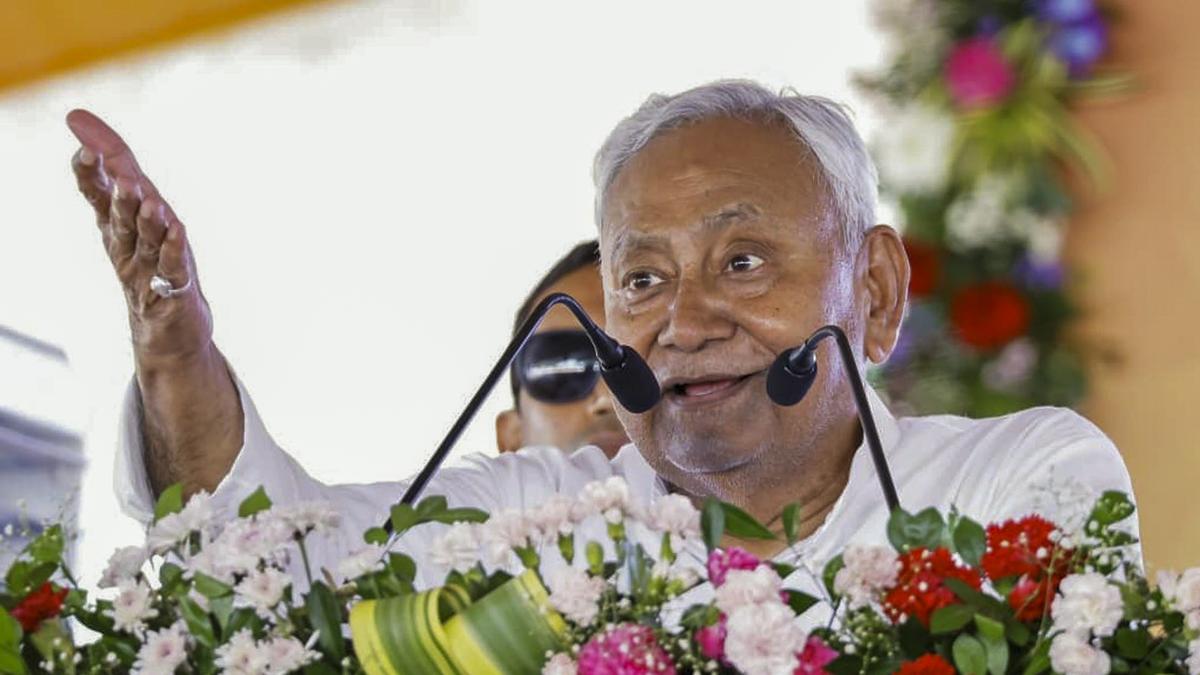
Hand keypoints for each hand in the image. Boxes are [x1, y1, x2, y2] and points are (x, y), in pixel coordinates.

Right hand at [67, 109, 212, 365]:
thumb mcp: (132, 220)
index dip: (90, 173)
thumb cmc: (152, 266)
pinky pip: (172, 270)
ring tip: (148, 202)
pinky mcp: (172, 292)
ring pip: (146, 243)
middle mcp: (128, 247)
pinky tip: (178, 234)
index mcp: (116, 228)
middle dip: (119, 197)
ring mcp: (149, 271)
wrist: (169, 330)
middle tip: (119, 176)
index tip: (82, 148)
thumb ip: (115, 174)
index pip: (98, 195)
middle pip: (120, 219)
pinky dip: (174, 252)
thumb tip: (85, 126)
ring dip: (146, 222)